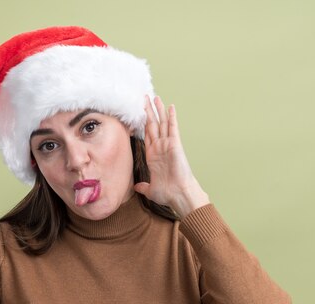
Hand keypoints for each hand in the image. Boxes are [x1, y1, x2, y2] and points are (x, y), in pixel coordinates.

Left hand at [134, 95, 209, 217]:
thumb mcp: (150, 189)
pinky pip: (172, 128)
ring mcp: (167, 145)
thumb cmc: (167, 193)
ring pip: (162, 123)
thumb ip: (143, 186)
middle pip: (153, 125)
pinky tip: (170, 106)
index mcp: (152, 156)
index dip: (143, 123)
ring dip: (158, 110)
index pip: (147, 135)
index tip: (139, 113)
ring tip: (155, 97)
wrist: (178, 195)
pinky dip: (171, 117)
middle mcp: (159, 148)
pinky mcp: (175, 145)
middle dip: (148, 111)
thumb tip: (136, 187)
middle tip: (144, 98)